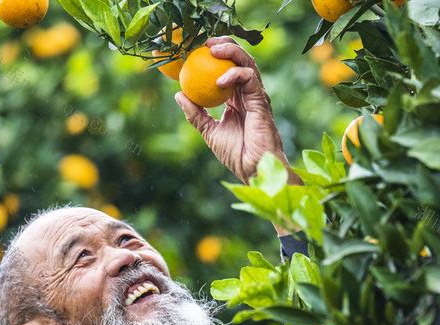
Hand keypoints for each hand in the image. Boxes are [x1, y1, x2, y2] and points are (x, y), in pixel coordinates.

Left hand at [175, 37, 293, 184]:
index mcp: (237, 99)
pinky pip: (250, 78)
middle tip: (206, 42)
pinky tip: (219, 79)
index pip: (227, 69)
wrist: (253, 169)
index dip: (214, 56)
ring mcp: (256, 96)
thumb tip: (178, 94)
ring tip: (212, 48)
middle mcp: (248, 94)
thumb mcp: (209, 131)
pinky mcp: (261, 101)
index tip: (196, 50)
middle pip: (240, 60)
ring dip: (230, 51)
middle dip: (225, 45)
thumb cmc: (235, 154)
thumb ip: (195, 113)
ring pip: (247, 62)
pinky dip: (235, 74)